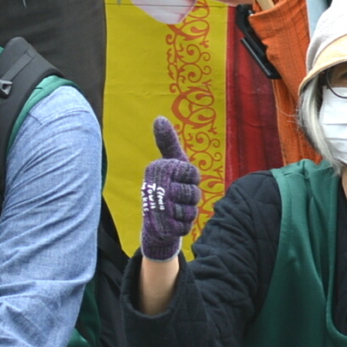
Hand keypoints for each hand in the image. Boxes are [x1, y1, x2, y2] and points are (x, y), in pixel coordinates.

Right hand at [141, 118, 201, 260]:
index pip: (192, 172)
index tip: (180, 180)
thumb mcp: (171, 162)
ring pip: (191, 210)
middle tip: (178, 197)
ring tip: (174, 210)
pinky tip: (173, 223)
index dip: (192, 179)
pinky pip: (186, 226)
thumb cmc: (166, 187)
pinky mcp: (161, 228)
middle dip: (191, 197)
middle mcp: (153, 187)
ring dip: (187, 212)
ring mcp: (157, 209)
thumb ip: (167, 142)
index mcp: (156, 169)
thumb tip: (158, 118)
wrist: (153, 223)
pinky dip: (184, 226)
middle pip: (193, 192)